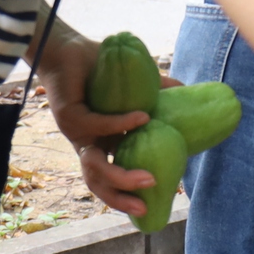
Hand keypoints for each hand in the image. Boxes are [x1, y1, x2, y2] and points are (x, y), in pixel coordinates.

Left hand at [36, 30, 165, 216]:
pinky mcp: (70, 115)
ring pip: (94, 167)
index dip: (123, 196)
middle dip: (120, 199)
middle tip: (145, 207)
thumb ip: (158, 91)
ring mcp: (76, 132)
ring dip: (120, 177)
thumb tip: (186, 88)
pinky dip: (122, 124)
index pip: (105, 181)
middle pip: (97, 183)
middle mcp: (86, 143)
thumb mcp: (135, 85)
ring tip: (148, 179)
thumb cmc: (97, 68)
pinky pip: (98, 126)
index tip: (148, 205)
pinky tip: (143, 118)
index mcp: (99, 143)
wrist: (67, 47)